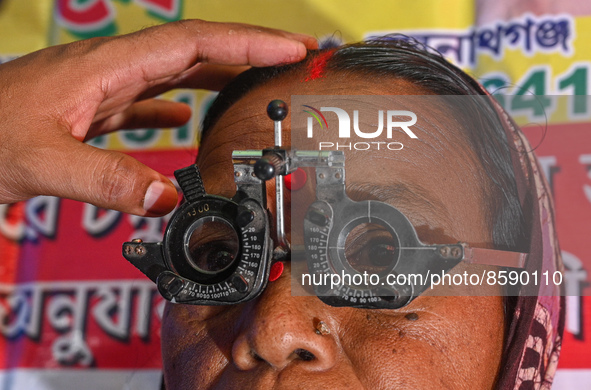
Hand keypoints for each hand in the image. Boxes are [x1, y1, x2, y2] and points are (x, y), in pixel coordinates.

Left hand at [0, 20, 316, 215]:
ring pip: (172, 72)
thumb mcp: (40, 161)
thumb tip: (167, 197)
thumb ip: (106, 180)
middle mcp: (108, 71)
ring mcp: (98, 90)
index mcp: (105, 69)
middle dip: (246, 50)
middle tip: (290, 60)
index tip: (290, 48)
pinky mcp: (88, 112)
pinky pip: (143, 101)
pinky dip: (172, 105)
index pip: (192, 43)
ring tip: (254, 83)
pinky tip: (184, 117)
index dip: (246, 42)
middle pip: (193, 49)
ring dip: (217, 73)